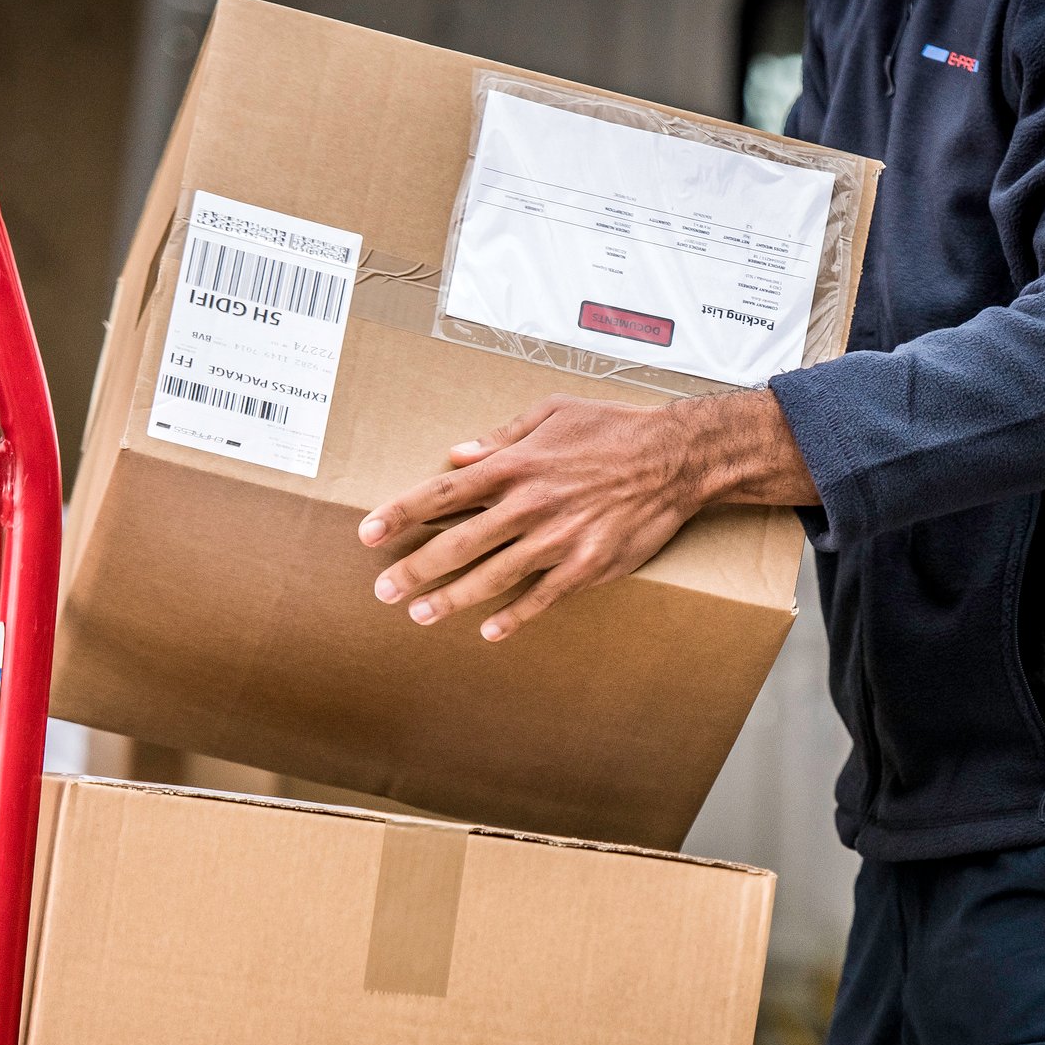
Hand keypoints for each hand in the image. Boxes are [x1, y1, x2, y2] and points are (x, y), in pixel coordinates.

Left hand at [358, 386, 817, 640]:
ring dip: (451, 598)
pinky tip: (488, 631)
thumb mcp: (552, 413)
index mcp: (515, 465)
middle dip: (414, 568)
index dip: (401, 514)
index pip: (443, 492)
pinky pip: (542, 598)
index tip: (368, 532)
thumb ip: (502, 436)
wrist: (676, 458)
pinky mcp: (587, 566)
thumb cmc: (614, 429)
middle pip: (457, 543)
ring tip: (419, 613)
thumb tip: (458, 454)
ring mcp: (557, 540)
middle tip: (381, 590)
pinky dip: (514, 617)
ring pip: (492, 576)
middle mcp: (529, 505)